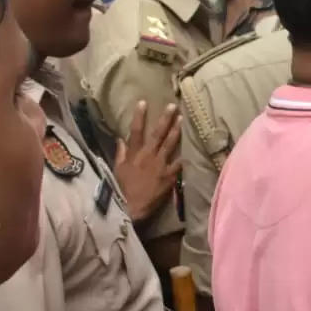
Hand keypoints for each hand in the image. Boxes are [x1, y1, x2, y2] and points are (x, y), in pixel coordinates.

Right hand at [114, 100, 181, 220]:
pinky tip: (193, 149)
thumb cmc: (121, 189)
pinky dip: (185, 158)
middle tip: (172, 106)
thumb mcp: (117, 169)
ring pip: (170, 144)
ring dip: (176, 131)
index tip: (143, 102)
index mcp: (134, 154)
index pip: (136, 131)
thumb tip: (120, 139)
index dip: (139, 116)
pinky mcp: (168, 177)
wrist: (130, 207)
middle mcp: (148, 156)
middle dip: (165, 119)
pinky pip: (178, 165)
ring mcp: (160, 166)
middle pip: (157, 134)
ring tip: (182, 119)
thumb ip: (120, 153)